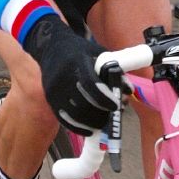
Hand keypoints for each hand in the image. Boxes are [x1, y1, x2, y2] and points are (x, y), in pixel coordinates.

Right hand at [22, 13, 118, 134]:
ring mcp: (54, 89)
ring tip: (103, 123)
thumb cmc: (80, 51)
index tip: (115, 106)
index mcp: (77, 61)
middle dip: (100, 114)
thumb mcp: (98, 53)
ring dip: (91, 122)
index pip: (90, 83)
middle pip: (82, 103)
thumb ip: (114, 70)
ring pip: (74, 114)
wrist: (51, 48)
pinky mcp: (50, 99)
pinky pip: (64, 119)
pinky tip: (89, 130)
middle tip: (113, 117)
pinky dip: (78, 127)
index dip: (104, 97)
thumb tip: (128, 91)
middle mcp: (63, 76)